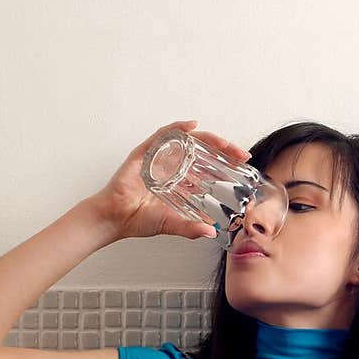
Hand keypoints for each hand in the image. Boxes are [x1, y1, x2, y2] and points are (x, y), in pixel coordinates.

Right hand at [89, 118, 251, 241]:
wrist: (115, 218)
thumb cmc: (139, 219)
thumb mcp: (171, 224)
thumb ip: (190, 228)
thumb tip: (211, 232)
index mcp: (180, 179)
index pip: (208, 165)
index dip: (226, 162)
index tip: (243, 163)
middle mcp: (171, 165)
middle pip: (202, 150)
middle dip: (224, 149)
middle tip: (241, 154)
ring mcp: (158, 158)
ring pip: (187, 140)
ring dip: (207, 138)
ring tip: (224, 143)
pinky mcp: (144, 153)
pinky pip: (162, 136)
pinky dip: (176, 128)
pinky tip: (190, 126)